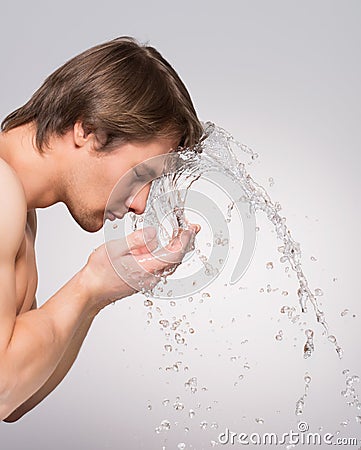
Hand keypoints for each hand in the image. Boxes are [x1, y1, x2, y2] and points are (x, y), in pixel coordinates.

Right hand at [82, 224, 199, 311]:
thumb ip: (136, 240)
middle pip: (176, 258)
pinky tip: (162, 243)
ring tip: (180, 231)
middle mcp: (152, 277)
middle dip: (184, 241)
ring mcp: (149, 279)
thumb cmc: (99, 271)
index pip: (175, 254)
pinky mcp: (144, 279)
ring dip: (175, 246)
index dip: (185, 240)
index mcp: (148, 268)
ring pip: (169, 262)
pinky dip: (165, 252)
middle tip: (190, 226)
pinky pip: (160, 265)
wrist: (91, 290)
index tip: (191, 228)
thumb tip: (153, 233)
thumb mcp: (116, 249)